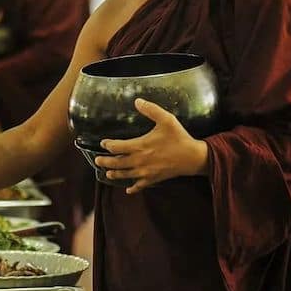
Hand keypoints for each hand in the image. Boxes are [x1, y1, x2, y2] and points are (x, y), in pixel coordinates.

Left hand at [94, 98, 208, 194]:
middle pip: (117, 163)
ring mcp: (146, 172)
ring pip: (125, 175)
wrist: (194, 157)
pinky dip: (132, 188)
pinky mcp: (154, 179)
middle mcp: (140, 160)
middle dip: (105, 162)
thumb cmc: (179, 137)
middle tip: (97, 161)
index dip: (108, 145)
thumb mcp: (166, 119)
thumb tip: (137, 101)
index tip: (103, 143)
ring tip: (107, 173)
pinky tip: (127, 190)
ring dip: (114, 174)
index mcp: (140, 146)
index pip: (117, 147)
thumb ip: (151, 109)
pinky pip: (140, 186)